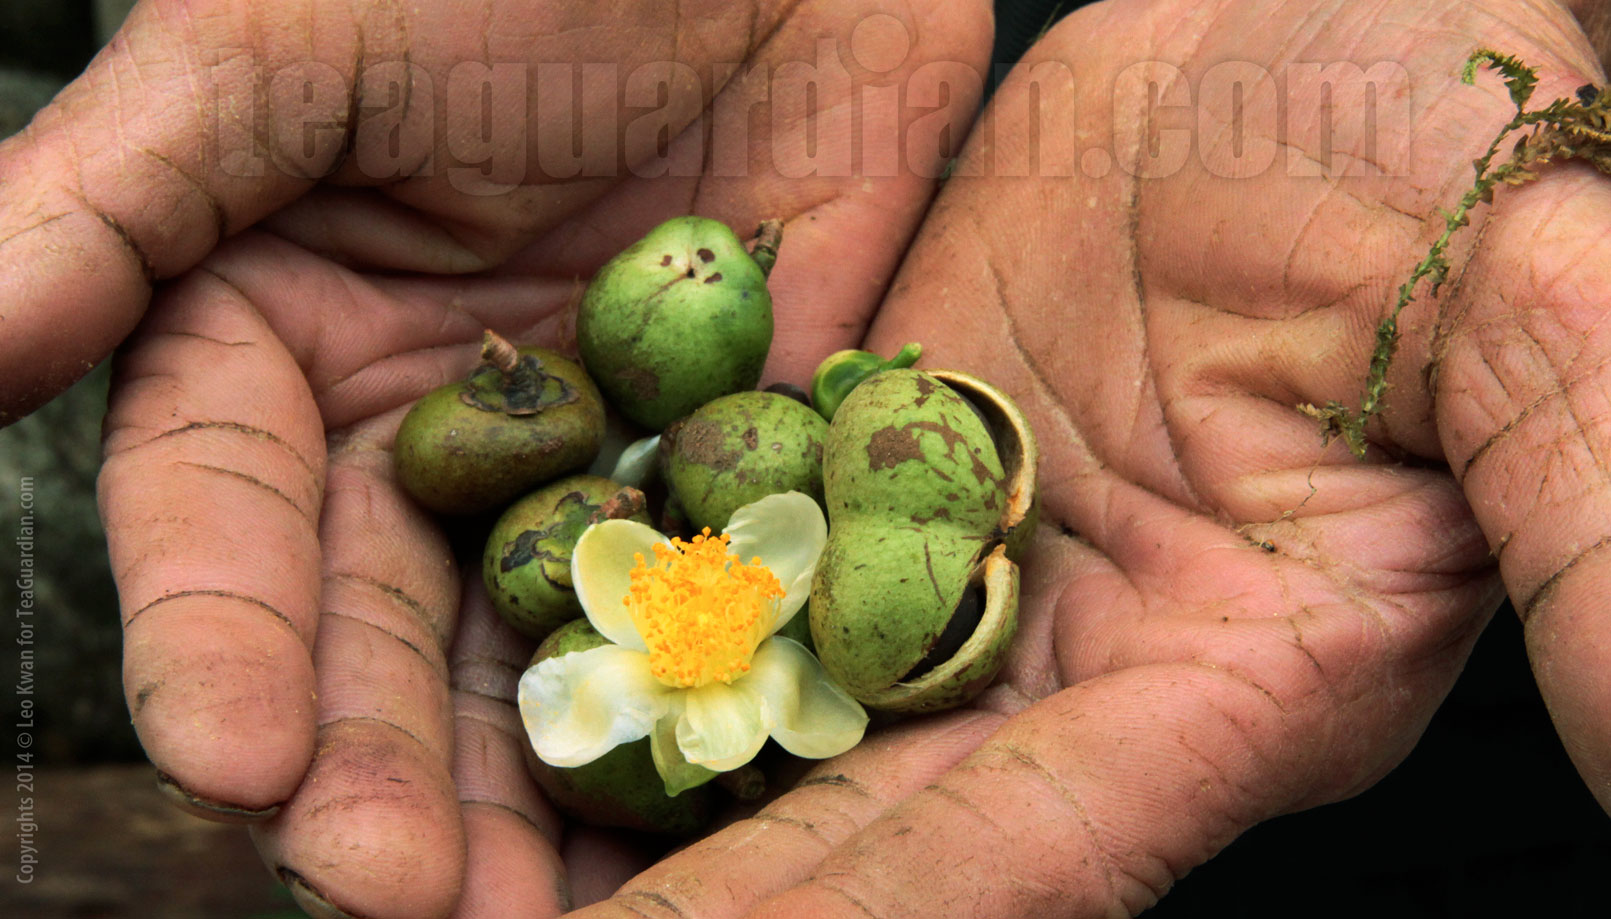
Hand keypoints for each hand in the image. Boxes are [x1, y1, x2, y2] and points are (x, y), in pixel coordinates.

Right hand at [0, 1, 991, 914]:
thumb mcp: (271, 46)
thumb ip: (105, 206)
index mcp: (281, 345)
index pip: (225, 528)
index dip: (220, 649)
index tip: (236, 767)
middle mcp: (428, 431)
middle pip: (383, 636)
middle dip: (384, 773)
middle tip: (410, 901)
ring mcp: (592, 455)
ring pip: (548, 650)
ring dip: (542, 788)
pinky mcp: (743, 451)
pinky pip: (729, 589)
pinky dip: (725, 692)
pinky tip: (725, 796)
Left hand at [568, 1, 1610, 916]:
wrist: (1329, 20)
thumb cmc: (1462, 147)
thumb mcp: (1551, 318)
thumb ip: (1591, 528)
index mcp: (1236, 675)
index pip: (1014, 845)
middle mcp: (1086, 651)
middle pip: (863, 813)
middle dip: (691, 889)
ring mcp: (976, 550)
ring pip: (781, 687)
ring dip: (633, 761)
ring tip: (442, 841)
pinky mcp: (896, 445)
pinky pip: (752, 537)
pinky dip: (646, 594)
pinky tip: (517, 632)